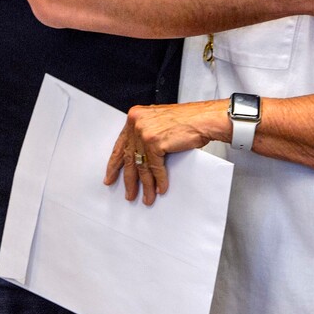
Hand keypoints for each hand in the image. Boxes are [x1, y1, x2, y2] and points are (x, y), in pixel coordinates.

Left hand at [104, 100, 228, 205]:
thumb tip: (138, 156)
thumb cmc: (186, 120)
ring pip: (141, 166)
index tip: (110, 175)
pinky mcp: (155, 142)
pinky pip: (155, 168)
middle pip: (129, 157)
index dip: (115, 163)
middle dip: (129, 179)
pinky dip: (159, 180)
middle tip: (128, 192)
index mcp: (135, 116)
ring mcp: (145, 132)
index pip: (121, 144)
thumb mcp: (158, 121)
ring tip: (146, 197)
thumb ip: (145, 133)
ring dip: (145, 185)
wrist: (203, 118)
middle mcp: (137, 123)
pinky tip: (160, 188)